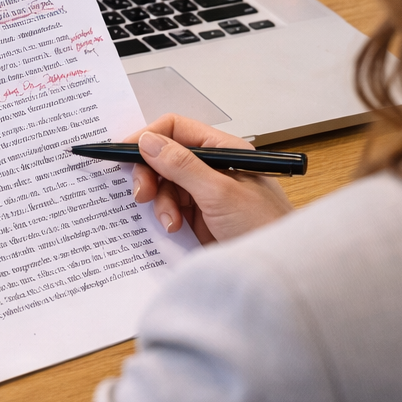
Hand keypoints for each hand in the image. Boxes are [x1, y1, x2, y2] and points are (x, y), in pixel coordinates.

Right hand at [128, 113, 293, 243]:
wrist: (275, 272)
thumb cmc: (264, 227)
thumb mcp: (219, 193)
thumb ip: (182, 165)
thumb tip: (148, 141)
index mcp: (223, 150)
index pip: (177, 128)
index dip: (149, 136)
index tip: (126, 153)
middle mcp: (213, 166)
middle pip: (165, 156)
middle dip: (150, 174)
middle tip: (142, 193)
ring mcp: (206, 192)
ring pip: (164, 184)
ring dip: (160, 202)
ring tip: (170, 222)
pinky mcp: (200, 215)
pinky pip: (170, 207)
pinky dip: (165, 216)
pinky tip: (174, 229)